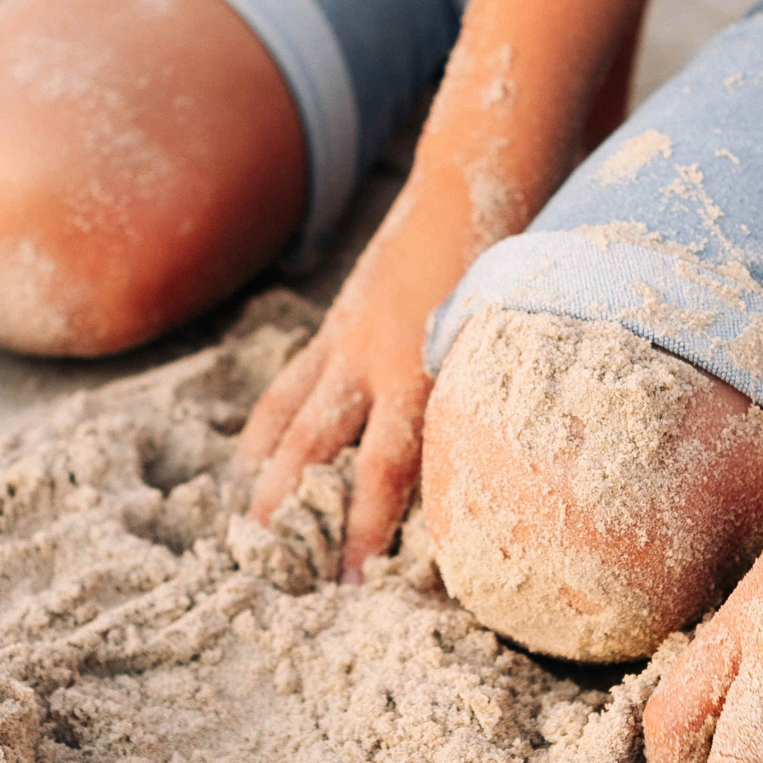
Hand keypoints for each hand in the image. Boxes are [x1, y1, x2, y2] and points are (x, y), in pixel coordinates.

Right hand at [238, 172, 481, 580]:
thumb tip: (500, 476)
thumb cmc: (511, 258)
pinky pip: (292, 385)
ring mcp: (347, 340)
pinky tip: (252, 459)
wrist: (473, 178)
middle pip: (319, 451)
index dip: (367, 529)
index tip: (355, 583)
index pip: (386, 469)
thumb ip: (490, 397)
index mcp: (421, 368)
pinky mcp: (337, 324)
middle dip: (300, 513)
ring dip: (270, 476)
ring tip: (252, 528)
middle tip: (282, 572)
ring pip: (293, 419)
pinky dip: (269, 425)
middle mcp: (374, 360)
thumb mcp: (510, 334)